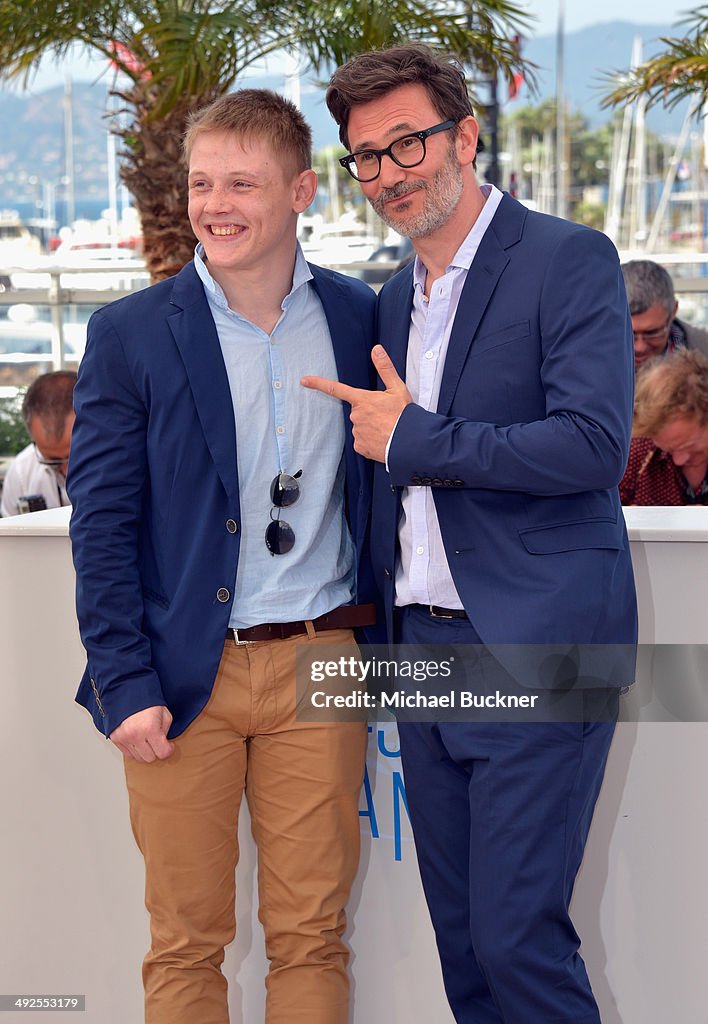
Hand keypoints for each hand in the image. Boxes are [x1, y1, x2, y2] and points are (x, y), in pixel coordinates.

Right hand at [110, 705, 174, 761]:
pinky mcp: (115, 738)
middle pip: (150, 758)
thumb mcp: (164, 713)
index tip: (169, 745)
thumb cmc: (146, 699)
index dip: (169, 750)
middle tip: (157, 741)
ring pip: (138, 758)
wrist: (126, 690)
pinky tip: (137, 739)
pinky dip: (134, 749)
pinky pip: (127, 754)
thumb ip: (165, 731)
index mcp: (150, 728)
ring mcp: (123, 738)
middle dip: (156, 751)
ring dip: (144, 751)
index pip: (162, 753)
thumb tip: (164, 743)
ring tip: (146, 739)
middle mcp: (135, 735)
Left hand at [302, 345, 411, 461]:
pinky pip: (362, 442)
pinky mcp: (360, 447)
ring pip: (361, 427)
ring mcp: (357, 432)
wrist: (411, 442)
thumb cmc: (405, 416)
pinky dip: (371, 441)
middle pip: (358, 411)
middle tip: (386, 417)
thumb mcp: (398, 388)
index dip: (318, 383)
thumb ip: (385, 368)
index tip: (304, 380)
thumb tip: (376, 349)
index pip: (336, 389)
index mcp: (362, 399)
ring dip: (371, 427)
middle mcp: (356, 416)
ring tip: (388, 429)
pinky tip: (383, 440)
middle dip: (369, 413)